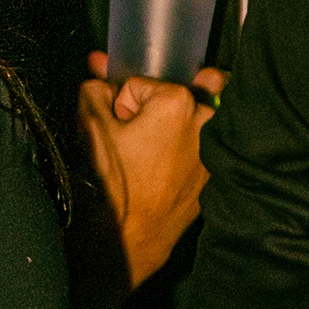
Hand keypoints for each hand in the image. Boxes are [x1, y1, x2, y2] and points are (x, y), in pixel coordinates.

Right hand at [77, 53, 223, 290]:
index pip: (136, 84)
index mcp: (177, 101)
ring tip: (152, 141)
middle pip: (174, 93)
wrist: (134, 235)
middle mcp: (205, 118)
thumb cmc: (115, 182)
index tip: (116, 124)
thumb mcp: (92, 127)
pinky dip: (188, 146)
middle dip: (155, 104)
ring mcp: (215, 146)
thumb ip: (94, 90)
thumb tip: (99, 73)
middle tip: (137, 124)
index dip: (120, 102)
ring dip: (179, 120)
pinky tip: (164, 165)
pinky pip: (203, 144)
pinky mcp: (215, 170)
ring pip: (197, 115)